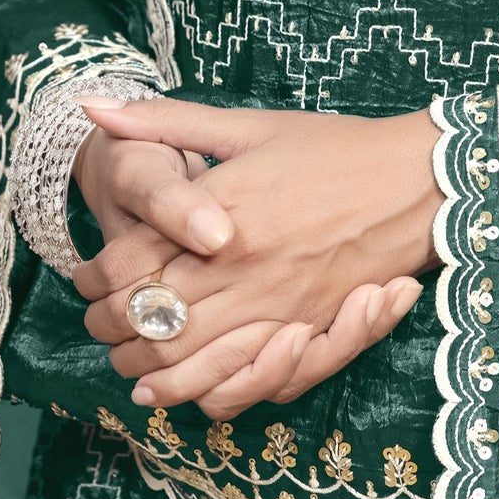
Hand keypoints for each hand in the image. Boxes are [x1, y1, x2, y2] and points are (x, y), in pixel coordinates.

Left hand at [72, 98, 440, 417]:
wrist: (415, 179)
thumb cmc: (332, 147)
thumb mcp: (247, 125)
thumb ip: (167, 121)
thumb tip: (93, 105)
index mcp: (220, 214)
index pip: (130, 263)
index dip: (95, 278)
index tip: (83, 279)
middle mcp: (242, 268)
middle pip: (150, 319)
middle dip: (109, 328)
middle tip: (93, 324)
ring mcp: (275, 307)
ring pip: (187, 361)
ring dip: (145, 369)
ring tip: (125, 364)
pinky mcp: (306, 331)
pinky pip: (241, 381)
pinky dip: (201, 393)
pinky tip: (176, 392)